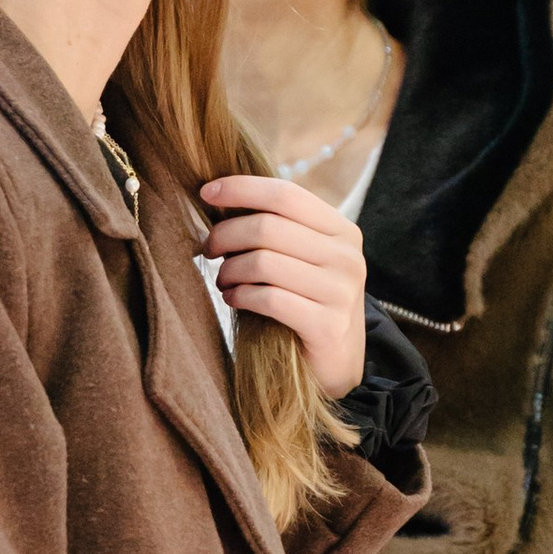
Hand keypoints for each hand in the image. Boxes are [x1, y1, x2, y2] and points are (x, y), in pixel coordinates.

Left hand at [199, 171, 368, 398]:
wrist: (337, 365)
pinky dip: (241, 296)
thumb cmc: (307, 303)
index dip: (242, 188)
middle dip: (225, 235)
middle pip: (268, 227)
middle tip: (208, 250)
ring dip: (230, 270)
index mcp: (342, 231)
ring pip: (263, 262)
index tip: (206, 192)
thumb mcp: (304, 259)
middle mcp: (347, 257)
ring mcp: (340, 292)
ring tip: (223, 281)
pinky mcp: (327, 326)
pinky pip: (268, 299)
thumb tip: (221, 196)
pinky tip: (233, 299)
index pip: (286, 195)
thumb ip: (278, 229)